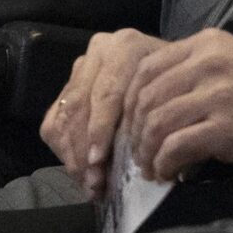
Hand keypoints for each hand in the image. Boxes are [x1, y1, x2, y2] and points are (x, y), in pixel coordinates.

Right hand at [41, 28, 164, 198]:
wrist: (171, 67)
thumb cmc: (179, 87)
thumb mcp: (178, 94)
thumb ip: (160, 117)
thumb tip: (149, 160)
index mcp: (127, 48)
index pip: (106, 94)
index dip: (99, 130)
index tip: (98, 162)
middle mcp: (99, 51)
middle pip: (80, 107)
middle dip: (84, 150)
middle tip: (94, 183)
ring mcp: (81, 68)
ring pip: (63, 116)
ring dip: (73, 155)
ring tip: (89, 184)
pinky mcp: (68, 86)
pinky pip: (54, 121)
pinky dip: (64, 150)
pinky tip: (80, 171)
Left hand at [123, 30, 232, 181]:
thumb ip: (198, 73)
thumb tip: (162, 104)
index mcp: (206, 44)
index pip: (146, 69)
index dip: (130, 102)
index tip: (132, 125)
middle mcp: (207, 63)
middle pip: (146, 98)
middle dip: (135, 132)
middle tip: (138, 154)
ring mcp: (217, 95)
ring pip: (156, 124)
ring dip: (146, 152)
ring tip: (151, 168)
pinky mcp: (227, 128)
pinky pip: (176, 147)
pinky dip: (164, 164)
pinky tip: (168, 174)